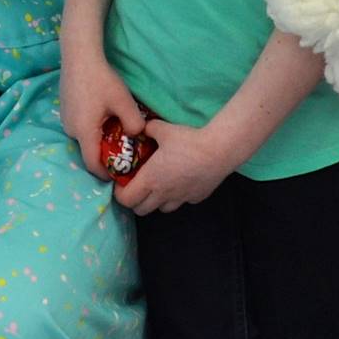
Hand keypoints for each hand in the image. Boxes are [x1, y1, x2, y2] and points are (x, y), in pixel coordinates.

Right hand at [60, 51, 146, 180]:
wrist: (79, 56)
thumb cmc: (101, 79)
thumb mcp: (124, 102)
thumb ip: (134, 124)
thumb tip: (135, 135)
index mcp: (84, 132)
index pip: (93, 165)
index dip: (106, 174)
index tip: (120, 174)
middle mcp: (71, 130)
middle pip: (88, 152)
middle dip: (104, 156)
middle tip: (122, 151)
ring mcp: (65, 120)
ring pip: (84, 139)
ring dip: (98, 141)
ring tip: (115, 133)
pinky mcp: (65, 111)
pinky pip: (79, 128)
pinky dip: (91, 130)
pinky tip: (103, 117)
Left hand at [115, 118, 237, 215]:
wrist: (218, 151)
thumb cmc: (187, 141)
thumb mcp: (161, 129)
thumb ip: (148, 129)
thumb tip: (141, 128)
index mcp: (150, 179)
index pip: (126, 200)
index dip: (120, 194)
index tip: (121, 183)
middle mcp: (163, 194)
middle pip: (141, 210)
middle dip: (135, 200)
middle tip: (137, 185)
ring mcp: (180, 198)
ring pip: (161, 209)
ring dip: (155, 201)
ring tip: (158, 185)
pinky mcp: (195, 198)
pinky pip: (180, 202)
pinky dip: (175, 197)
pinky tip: (179, 182)